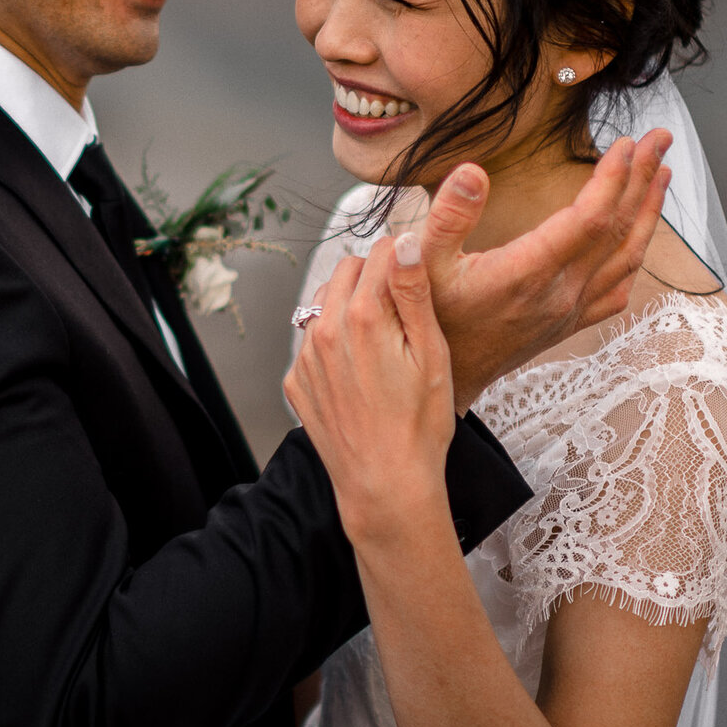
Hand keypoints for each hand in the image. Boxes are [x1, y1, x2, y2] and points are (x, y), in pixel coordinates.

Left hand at [282, 230, 457, 544]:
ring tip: (380, 344)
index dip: (404, 258)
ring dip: (350, 308)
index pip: (380, 252)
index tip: (417, 275)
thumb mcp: (431, 353)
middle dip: (374, 278)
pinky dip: (333, 344)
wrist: (385, 485)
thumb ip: (413, 292)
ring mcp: (304, 357)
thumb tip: (405, 241)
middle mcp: (324, 329)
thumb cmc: (419, 424)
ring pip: (324, 303)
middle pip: (347, 270)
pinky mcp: (295, 382)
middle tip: (401, 311)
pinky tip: (358, 373)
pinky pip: (312, 342)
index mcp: (362, 316)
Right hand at [421, 132, 672, 410]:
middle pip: (617, 230)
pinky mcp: (569, 324)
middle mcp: (559, 294)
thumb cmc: (430, 321)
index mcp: (527, 273)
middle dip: (643, 179)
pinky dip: (635, 257)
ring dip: (649, 213)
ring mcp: (569, 311)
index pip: (589, 218)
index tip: (625, 144)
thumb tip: (472, 172)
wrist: (444, 379)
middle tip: (659, 139)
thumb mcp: (422, 264)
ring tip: (663, 175)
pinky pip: (617, 289)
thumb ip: (448, 217)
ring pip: (627, 258)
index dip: (612, 178)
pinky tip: (640, 240)